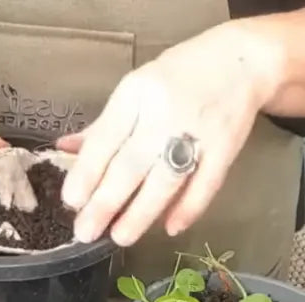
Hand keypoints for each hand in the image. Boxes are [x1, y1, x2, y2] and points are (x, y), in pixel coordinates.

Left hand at [58, 22, 283, 245]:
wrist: (241, 61)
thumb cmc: (180, 77)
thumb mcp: (137, 89)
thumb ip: (104, 125)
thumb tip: (64, 150)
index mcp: (136, 93)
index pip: (106, 138)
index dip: (87, 172)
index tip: (70, 201)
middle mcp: (165, 111)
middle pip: (131, 163)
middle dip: (105, 202)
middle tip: (85, 231)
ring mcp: (198, 130)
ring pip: (165, 179)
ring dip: (141, 212)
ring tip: (119, 237)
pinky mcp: (226, 147)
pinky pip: (206, 184)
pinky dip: (189, 207)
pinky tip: (170, 228)